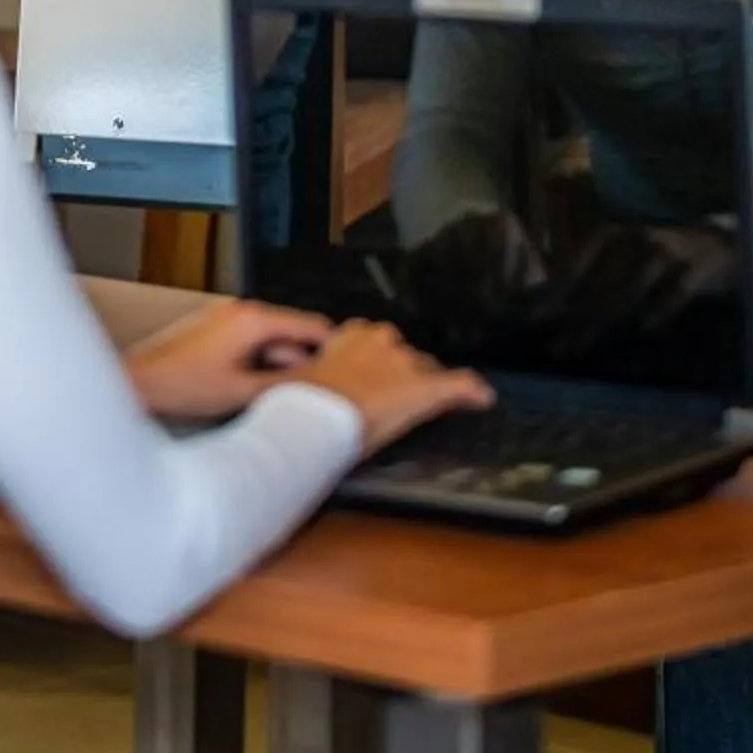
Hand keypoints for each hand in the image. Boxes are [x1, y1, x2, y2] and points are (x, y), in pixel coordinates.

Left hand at [125, 297, 333, 421]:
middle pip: (290, 332)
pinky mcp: (214, 329)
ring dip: (278, 364)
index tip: (351, 362)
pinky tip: (252, 387)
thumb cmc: (182, 386)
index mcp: (252, 319)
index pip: (309, 325)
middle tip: (311, 390)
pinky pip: (250, 341)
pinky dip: (259, 360)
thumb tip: (315, 388)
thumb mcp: (243, 393)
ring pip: (270, 339)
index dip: (333, 346)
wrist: (140, 383)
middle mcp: (240, 311)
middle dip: (301, 361)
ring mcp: (225, 317)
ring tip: (275, 394)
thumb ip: (285, 387)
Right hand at [289, 318, 492, 457]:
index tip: (367, 381)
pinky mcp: (426, 390)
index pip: (371, 342)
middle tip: (389, 400)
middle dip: (400, 373)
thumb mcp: (289, 377)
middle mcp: (381, 341)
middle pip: (402, 355)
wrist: (315, 415)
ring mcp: (406, 365)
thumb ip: (291, 364)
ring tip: (424, 405)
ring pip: (425, 371)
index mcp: (349, 337)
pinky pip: (459, 386)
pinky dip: (472, 392)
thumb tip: (268, 356)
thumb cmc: (297, 399)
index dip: (372, 364)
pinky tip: (483, 399)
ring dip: (424, 385)